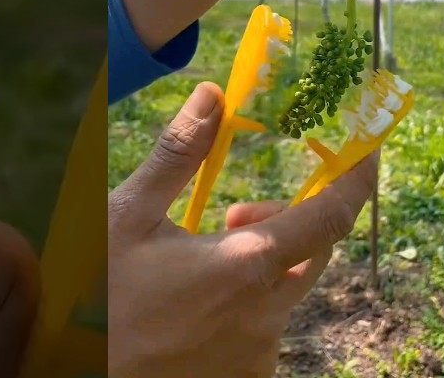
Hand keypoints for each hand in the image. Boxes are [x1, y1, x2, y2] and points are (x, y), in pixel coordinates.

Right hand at [109, 83, 379, 377]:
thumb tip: (212, 94)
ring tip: (202, 256)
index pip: (333, 215)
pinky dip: (245, 300)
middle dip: (289, 217)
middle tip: (235, 212)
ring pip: (286, 290)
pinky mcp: (247, 377)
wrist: (77, 376)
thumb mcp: (125, 218)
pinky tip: (196, 301)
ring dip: (262, 260)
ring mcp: (258, 353)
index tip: (366, 147)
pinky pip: (264, 326)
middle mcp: (266, 314)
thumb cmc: (95, 299)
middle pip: (315, 251)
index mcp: (246, 267)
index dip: (358, 177)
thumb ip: (176, 155)